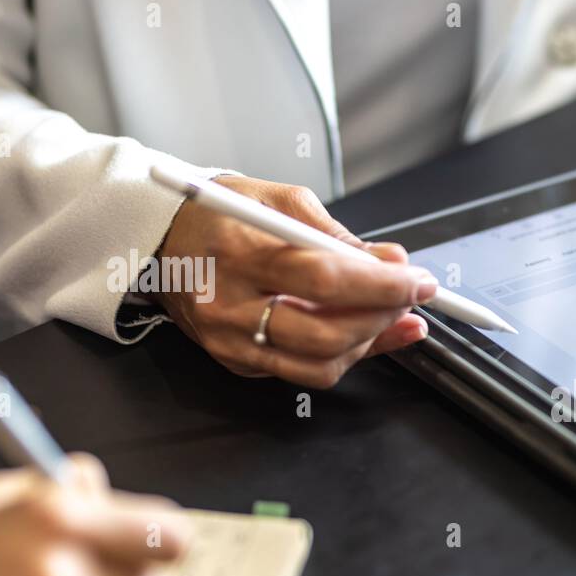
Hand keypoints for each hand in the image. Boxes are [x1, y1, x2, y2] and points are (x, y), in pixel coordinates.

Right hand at [155, 176, 437, 388]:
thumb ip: (338, 236)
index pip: (326, 279)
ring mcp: (230, 341)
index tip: (419, 281)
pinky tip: (362, 331)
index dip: (382, 286)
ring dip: (369, 342)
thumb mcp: (279, 202)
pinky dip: (342, 355)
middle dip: (383, 318)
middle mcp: (230, 305)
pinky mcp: (235, 362)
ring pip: (320, 365)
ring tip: (391, 315)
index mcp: (239, 253)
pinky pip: (303, 373)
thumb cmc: (217, 214)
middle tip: (410, 297)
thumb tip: (391, 264)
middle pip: (326, 333)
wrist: (156, 240)